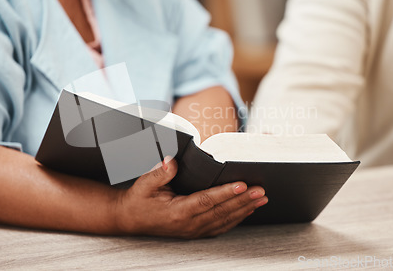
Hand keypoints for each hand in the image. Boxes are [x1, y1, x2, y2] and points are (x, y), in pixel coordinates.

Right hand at [114, 157, 267, 238]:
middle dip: (243, 200)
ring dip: (244, 210)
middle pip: (221, 211)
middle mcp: (188, 224)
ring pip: (224, 220)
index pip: (206, 201)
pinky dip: (236, 219)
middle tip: (261, 191)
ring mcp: (193, 230)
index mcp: (177, 211)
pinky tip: (246, 211)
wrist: (130, 219)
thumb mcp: (144, 184)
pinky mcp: (195, 231)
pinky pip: (220, 226)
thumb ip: (159, 173)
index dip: (226, 193)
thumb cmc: (139, 199)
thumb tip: (172, 162)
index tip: (242, 184)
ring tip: (261, 199)